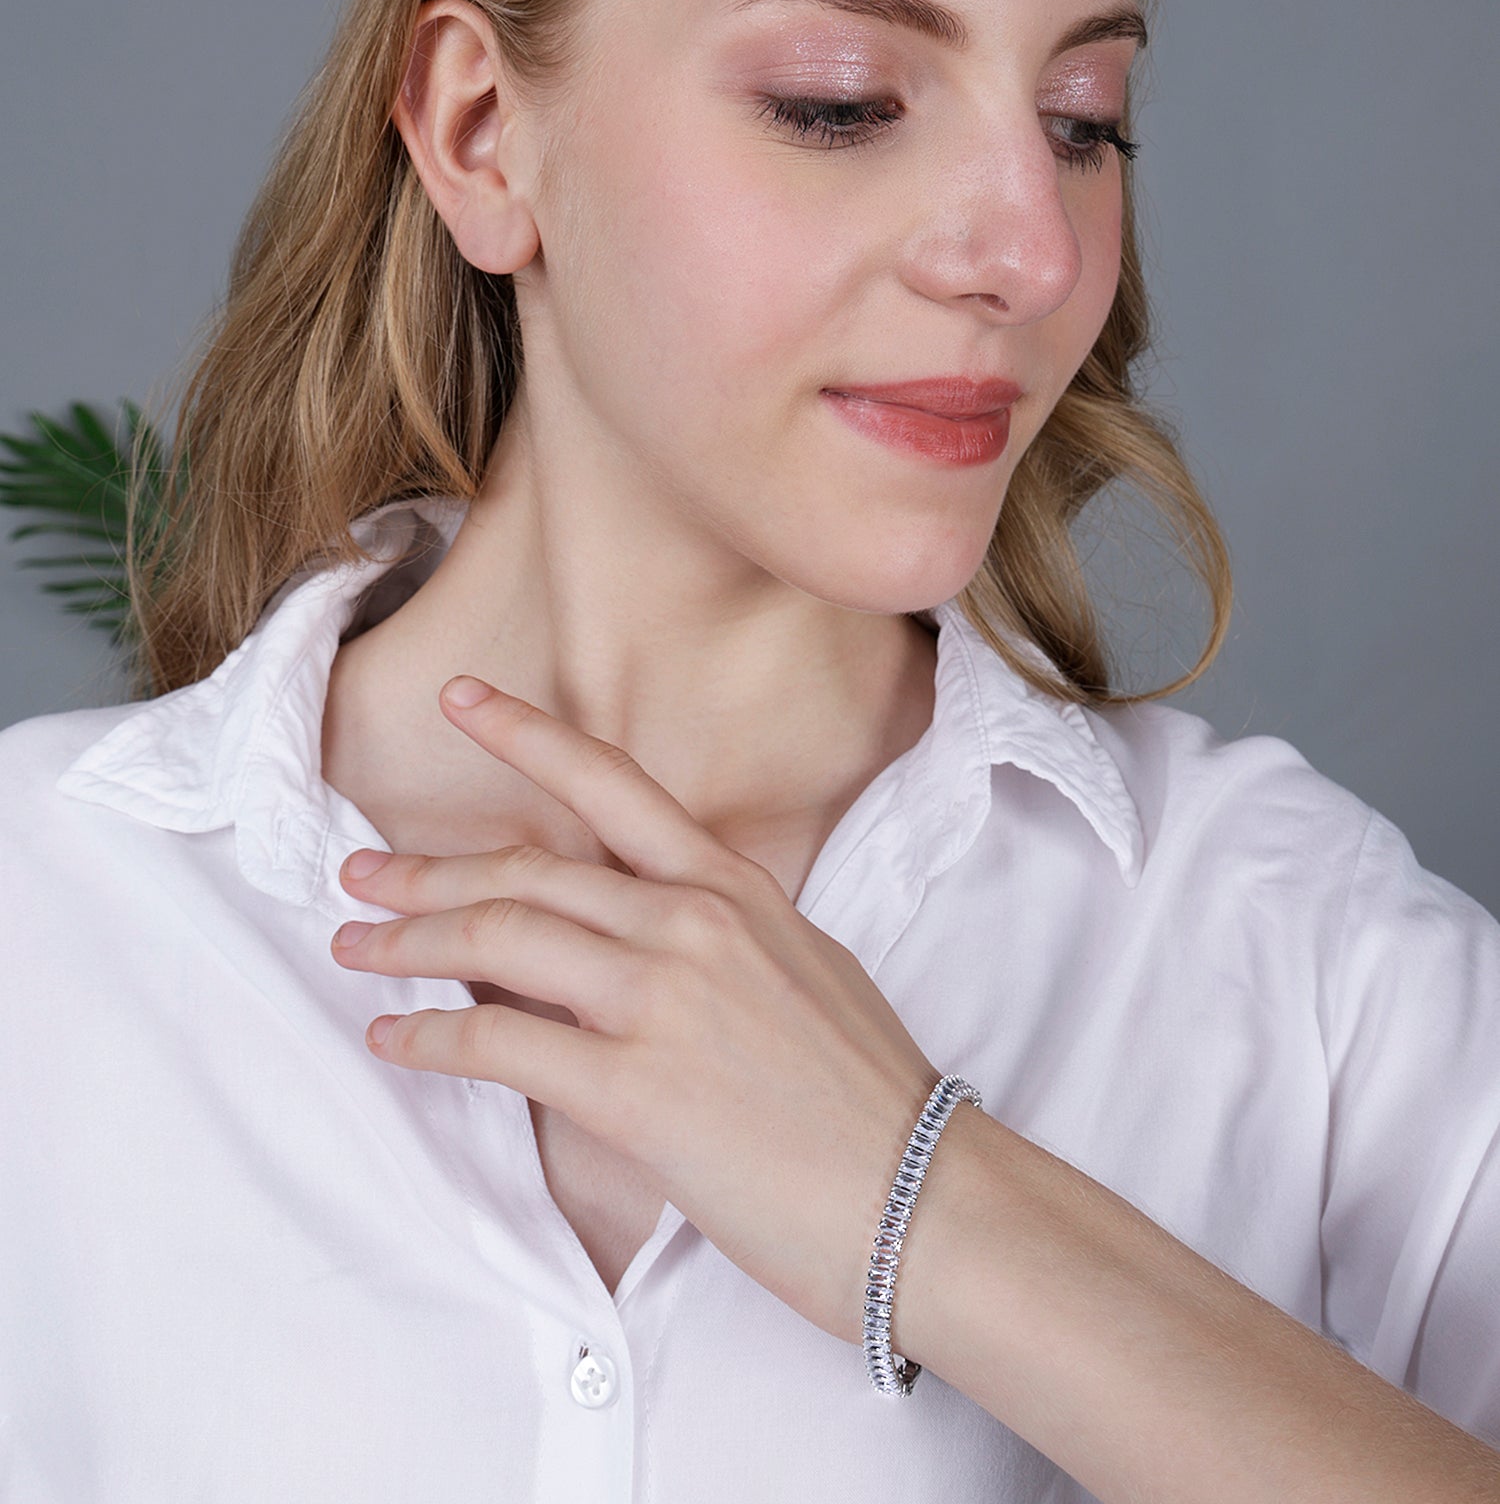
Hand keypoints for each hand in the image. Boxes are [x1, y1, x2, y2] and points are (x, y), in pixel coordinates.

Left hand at [329, 676, 940, 1343]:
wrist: (924, 1199)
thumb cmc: (869, 1099)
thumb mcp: (802, 973)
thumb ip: (717, 937)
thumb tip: (638, 937)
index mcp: (736, 889)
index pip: (614, 786)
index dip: (527, 735)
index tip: (462, 699)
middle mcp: (693, 923)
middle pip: (529, 870)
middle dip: (428, 870)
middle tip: (361, 876)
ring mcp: (663, 999)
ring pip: (500, 936)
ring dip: (408, 942)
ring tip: (356, 949)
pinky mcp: (635, 1087)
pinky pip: (498, 1042)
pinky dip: (429, 1037)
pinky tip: (395, 1038)